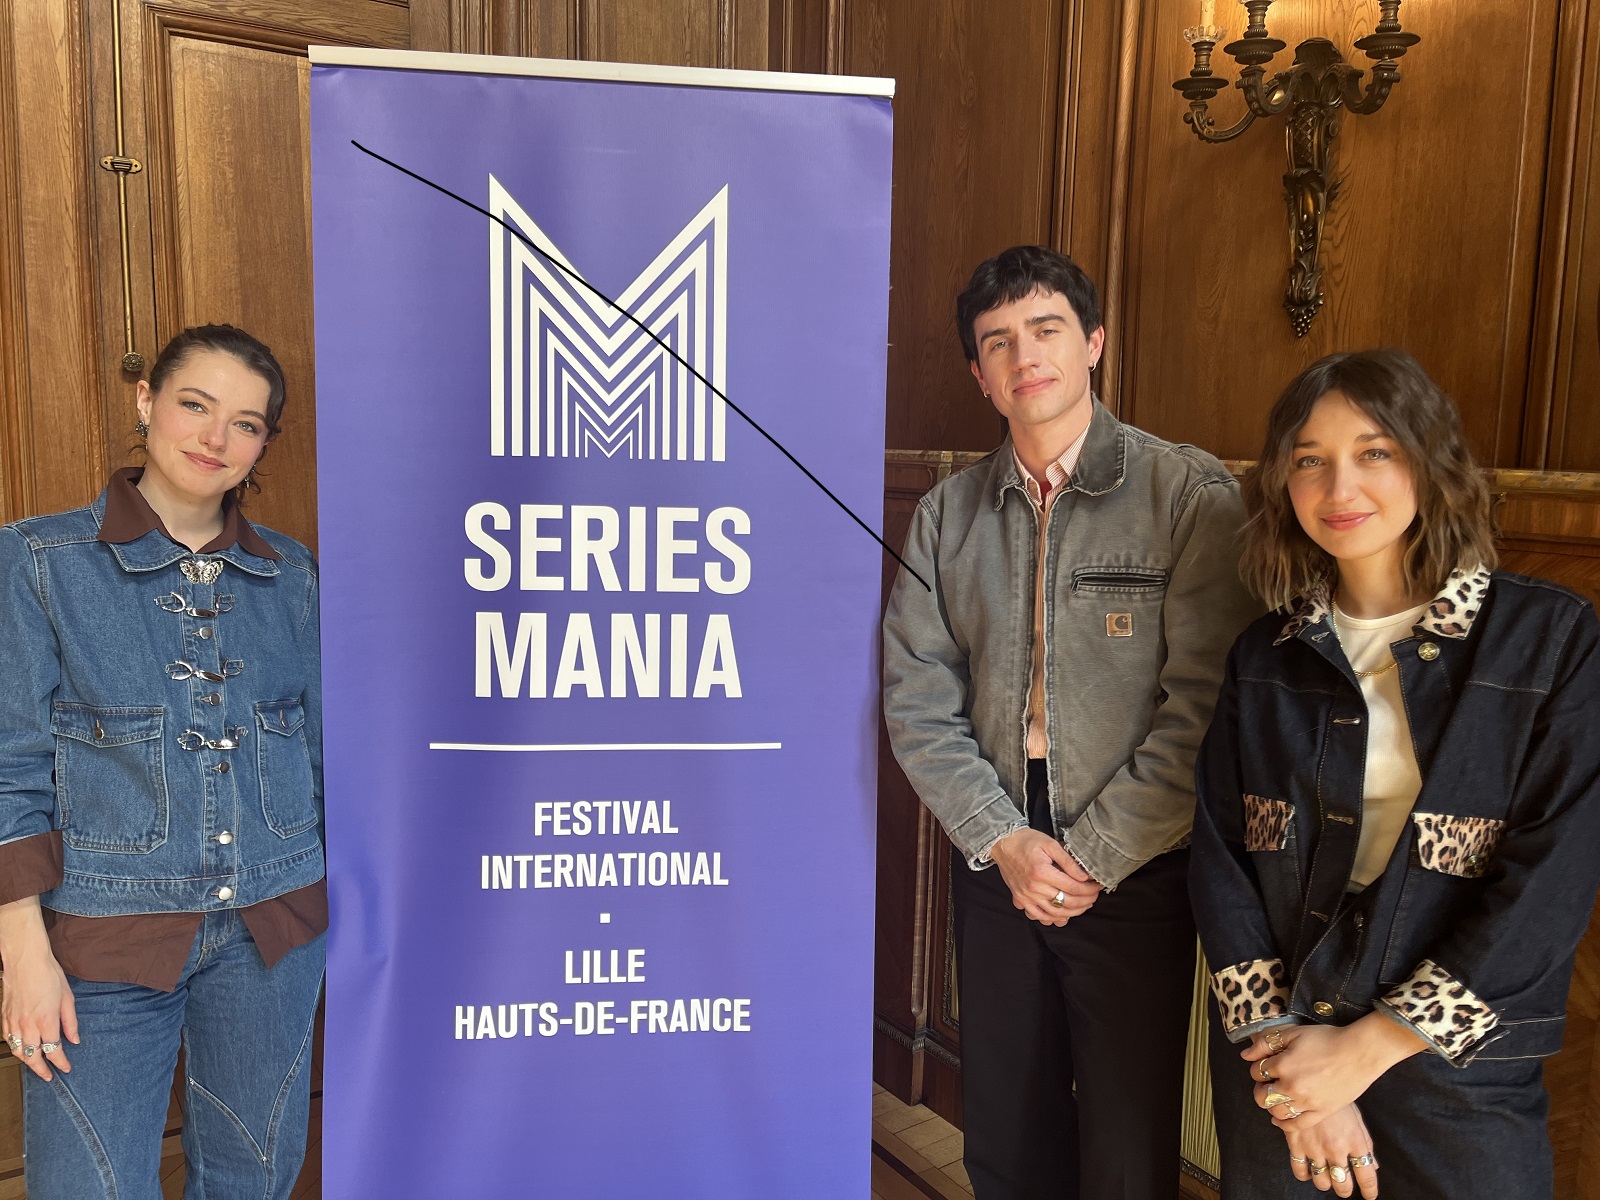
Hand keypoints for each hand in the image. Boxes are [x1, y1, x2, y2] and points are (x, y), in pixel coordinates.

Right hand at [0, 897, 76, 1080]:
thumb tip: (74, 1039)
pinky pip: (9, 1040)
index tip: (66, 1068)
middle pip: (34, 1057)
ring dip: (28, 1062)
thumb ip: (70, 1022)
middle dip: (42, 1070)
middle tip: (49, 1076)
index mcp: (47, 1021)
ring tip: (36, 1066)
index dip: (61, 1063)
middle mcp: (28, 1026)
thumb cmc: (49, 975)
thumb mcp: (67, 997)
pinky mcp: (5, 1018)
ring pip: (19, 1052)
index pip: (54, 1051)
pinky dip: (16, 1049)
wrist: (25, 960)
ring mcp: (14, 1023)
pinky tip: (22, 1050)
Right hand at [987, 829, 1100, 925]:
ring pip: (1055, 913)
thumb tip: (1084, 876)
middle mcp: (1034, 888)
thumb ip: (1068, 861)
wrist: (1002, 843)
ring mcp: (1026, 896)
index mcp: (1042, 872)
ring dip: (1072, 912)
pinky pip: (1038, 916)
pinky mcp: (1020, 899)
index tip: (1098, 886)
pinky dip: (1052, 918)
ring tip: (1083, 905)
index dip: (1089, 889)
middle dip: (1085, 901)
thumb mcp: (1050, 844)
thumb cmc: (1026, 841)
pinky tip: (1062, 914)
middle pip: (1067, 902)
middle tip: (1094, 896)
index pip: (1073, 887)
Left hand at [1245, 1015, 1423, 1128]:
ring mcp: (1307, 1102)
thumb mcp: (1293, 1033)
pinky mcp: (1321, 1113)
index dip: (1258, 1068)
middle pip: (1262, 1096)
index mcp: (1283, 1065)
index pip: (1256, 1072)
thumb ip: (1266, 1043)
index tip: (1266, 1065)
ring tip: (1277, 1097)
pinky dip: (1284, 1124)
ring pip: (1276, 1112)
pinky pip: (1296, 1125)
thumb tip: (1246, 1055)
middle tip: (1268, 1083)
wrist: (1359, 1053)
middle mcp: (1292, 1087)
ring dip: (1272, 1105)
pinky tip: (1281, 1119)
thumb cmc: (1327, 1039)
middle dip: (1260, 1089)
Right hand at [1281, 1103, 1379, 1197]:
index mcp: (1355, 1141)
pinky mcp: (1296, 1143)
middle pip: (1343, 1185)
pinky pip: (1300, 1171)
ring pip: (1322, 1182)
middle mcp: (1336, 1148)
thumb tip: (1374, 1165)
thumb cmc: (1336, 1094)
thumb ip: (1365, 1143)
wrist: (1307, 1076)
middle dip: (1345, 1189)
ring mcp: (1315, 1147)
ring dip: (1326, 1182)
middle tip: (1344, 1186)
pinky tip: (1309, 1168)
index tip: (1369, 1195)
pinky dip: (1305, 1174)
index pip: (1367, 1176)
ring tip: (1326, 1174)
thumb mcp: (1356, 1116)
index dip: (1369, 1190)